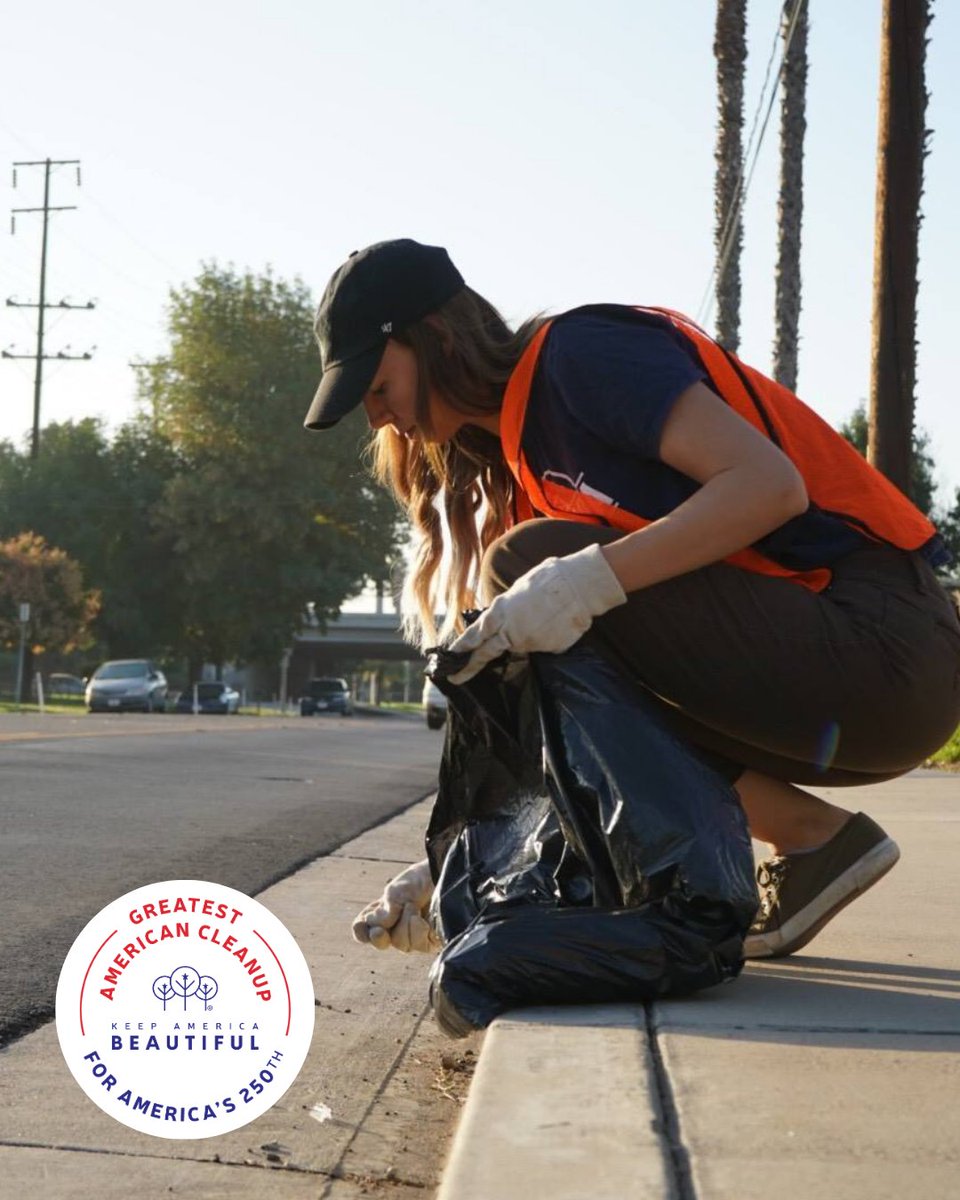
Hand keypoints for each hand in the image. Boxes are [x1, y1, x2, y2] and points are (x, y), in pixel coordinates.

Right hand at [351, 859, 438, 952]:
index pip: (363, 930)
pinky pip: (418, 945)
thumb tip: (378, 930)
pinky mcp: (431, 940)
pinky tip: (424, 919)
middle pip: (380, 941)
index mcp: (382, 912)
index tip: (367, 927)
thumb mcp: (397, 890)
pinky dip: (419, 930)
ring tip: (414, 906)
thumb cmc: (421, 879)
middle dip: (381, 934)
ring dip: (405, 924)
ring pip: (400, 944)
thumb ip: (384, 910)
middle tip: (382, 930)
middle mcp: (396, 927)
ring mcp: (414, 935)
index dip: (362, 932)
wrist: (447, 874)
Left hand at [447, 543, 626, 682]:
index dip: (462, 646)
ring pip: (524, 645)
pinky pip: (546, 646)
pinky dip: (550, 636)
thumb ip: (508, 608)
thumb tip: (506, 618)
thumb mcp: (519, 588)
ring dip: (529, 634)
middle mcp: (511, 632)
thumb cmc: (550, 578)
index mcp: (500, 612)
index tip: (451, 655)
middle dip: (470, 668)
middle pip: (487, 653)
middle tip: (456, 678)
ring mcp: (530, 643)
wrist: (580, 585)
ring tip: (546, 615)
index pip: (475, 634)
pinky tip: (559, 622)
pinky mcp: (549, 650)